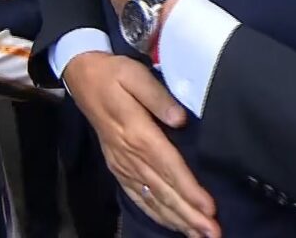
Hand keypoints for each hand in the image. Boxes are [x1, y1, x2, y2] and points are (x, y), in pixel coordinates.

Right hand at [63, 53, 218, 236]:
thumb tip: (181, 119)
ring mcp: (122, 164)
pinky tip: (171, 223)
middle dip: (189, 215)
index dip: (189, 190)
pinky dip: (156, 213)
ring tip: (200, 235)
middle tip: (213, 233)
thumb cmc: (114, 74)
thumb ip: (158, 97)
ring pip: (152, 198)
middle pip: (163, 190)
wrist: (83, 78)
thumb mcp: (135, 75)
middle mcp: (130, 155)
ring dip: (177, 220)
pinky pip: (137, 196)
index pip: (169, 166)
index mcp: (137, 132)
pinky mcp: (118, 167)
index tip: (209, 208)